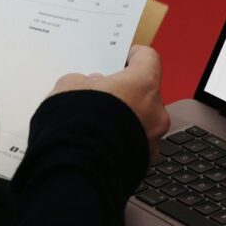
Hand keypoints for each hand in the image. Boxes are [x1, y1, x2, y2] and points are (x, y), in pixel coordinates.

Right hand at [49, 46, 169, 159]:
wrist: (76, 169)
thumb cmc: (77, 122)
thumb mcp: (70, 86)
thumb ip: (84, 81)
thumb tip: (91, 87)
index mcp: (144, 84)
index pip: (149, 59)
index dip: (133, 56)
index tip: (121, 58)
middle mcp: (156, 112)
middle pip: (145, 93)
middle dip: (124, 93)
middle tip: (101, 95)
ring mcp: (152, 140)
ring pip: (141, 122)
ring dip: (124, 119)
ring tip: (96, 122)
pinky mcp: (143, 163)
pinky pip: (134, 145)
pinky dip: (120, 142)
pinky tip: (98, 143)